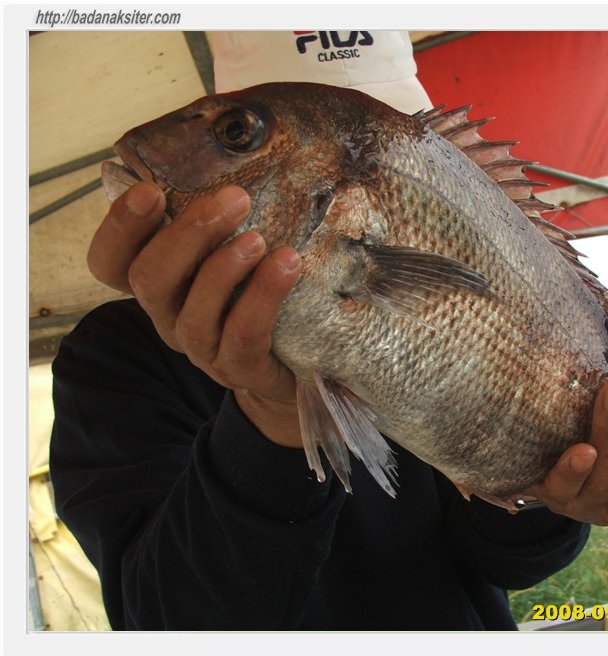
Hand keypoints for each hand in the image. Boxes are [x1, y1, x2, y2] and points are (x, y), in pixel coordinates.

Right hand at [88, 181, 303, 446]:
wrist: (298, 359)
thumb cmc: (260, 289)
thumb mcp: (234, 245)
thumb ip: (224, 210)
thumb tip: (237, 137)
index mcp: (160, 282)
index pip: (109, 262)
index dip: (120, 227)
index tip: (151, 191)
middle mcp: (170, 315)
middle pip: (150, 280)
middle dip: (187, 235)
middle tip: (234, 199)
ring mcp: (203, 348)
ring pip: (193, 312)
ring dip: (224, 269)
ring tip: (259, 239)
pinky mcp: (241, 368)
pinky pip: (242, 336)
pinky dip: (262, 298)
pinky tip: (287, 265)